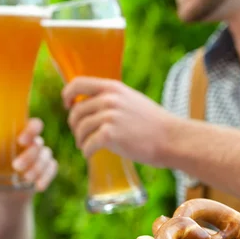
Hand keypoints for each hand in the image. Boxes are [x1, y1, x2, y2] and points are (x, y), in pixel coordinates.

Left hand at [0, 118, 57, 192]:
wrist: (6, 190)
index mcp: (22, 135)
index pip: (34, 125)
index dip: (31, 130)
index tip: (21, 140)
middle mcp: (35, 143)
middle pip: (38, 144)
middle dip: (28, 156)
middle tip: (16, 166)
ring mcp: (43, 156)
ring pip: (46, 158)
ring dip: (36, 169)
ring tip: (25, 179)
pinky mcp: (48, 170)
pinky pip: (51, 170)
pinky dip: (45, 178)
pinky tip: (37, 186)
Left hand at [62, 77, 177, 165]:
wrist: (172, 138)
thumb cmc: (153, 123)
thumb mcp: (131, 100)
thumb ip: (111, 98)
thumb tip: (88, 104)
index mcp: (113, 88)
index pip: (78, 83)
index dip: (67, 95)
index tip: (67, 106)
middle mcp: (109, 99)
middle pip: (76, 111)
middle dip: (75, 126)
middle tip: (81, 135)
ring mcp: (109, 116)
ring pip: (80, 129)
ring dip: (80, 140)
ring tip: (85, 146)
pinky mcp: (110, 135)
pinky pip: (88, 144)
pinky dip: (86, 151)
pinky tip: (89, 154)